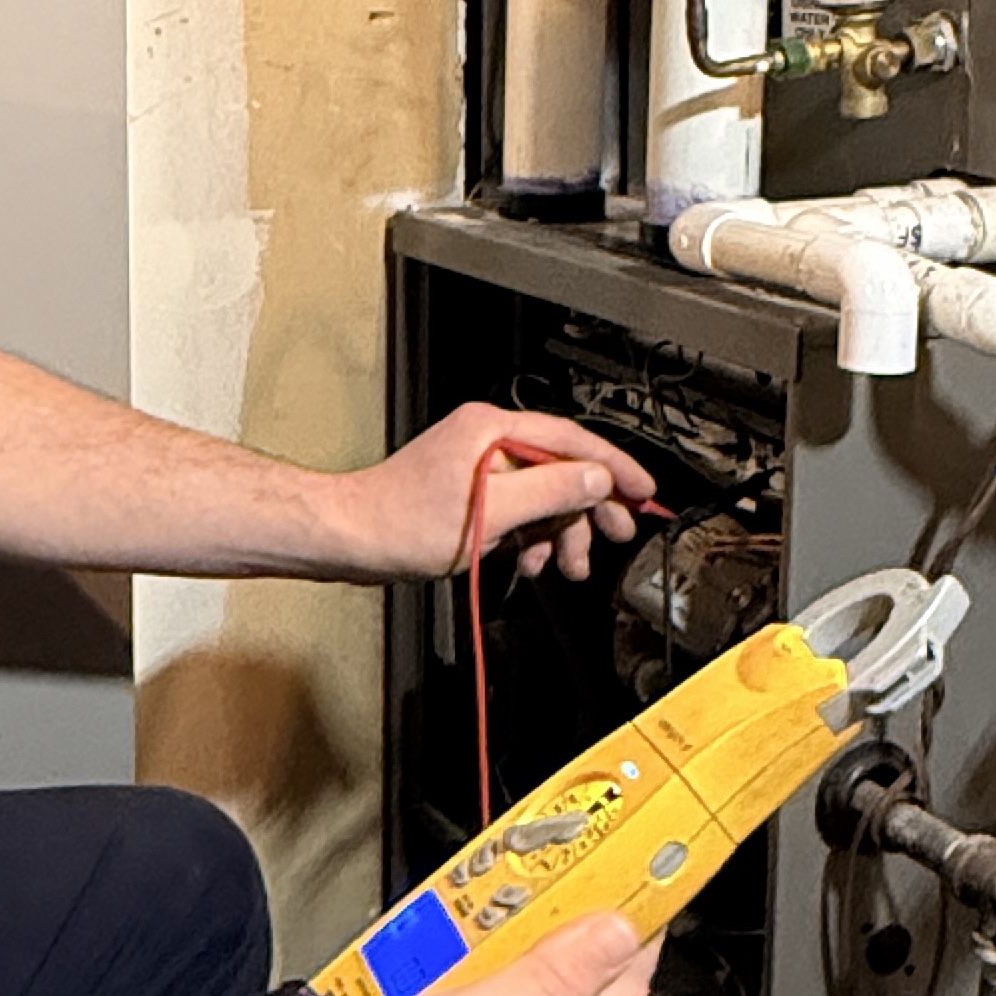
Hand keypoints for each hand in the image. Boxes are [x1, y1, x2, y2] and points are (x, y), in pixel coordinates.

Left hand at [328, 402, 656, 584]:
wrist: (352, 539)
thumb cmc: (403, 523)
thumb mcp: (493, 512)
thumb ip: (551, 491)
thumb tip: (597, 478)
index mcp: (493, 429)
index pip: (573, 441)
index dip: (614, 468)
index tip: (643, 492)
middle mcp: (488, 439)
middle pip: (561, 468)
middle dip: (589, 508)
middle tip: (615, 534)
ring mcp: (478, 465)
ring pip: (541, 495)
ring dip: (559, 532)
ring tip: (569, 566)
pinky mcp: (470, 491)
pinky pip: (518, 509)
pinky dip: (531, 537)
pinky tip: (531, 562)